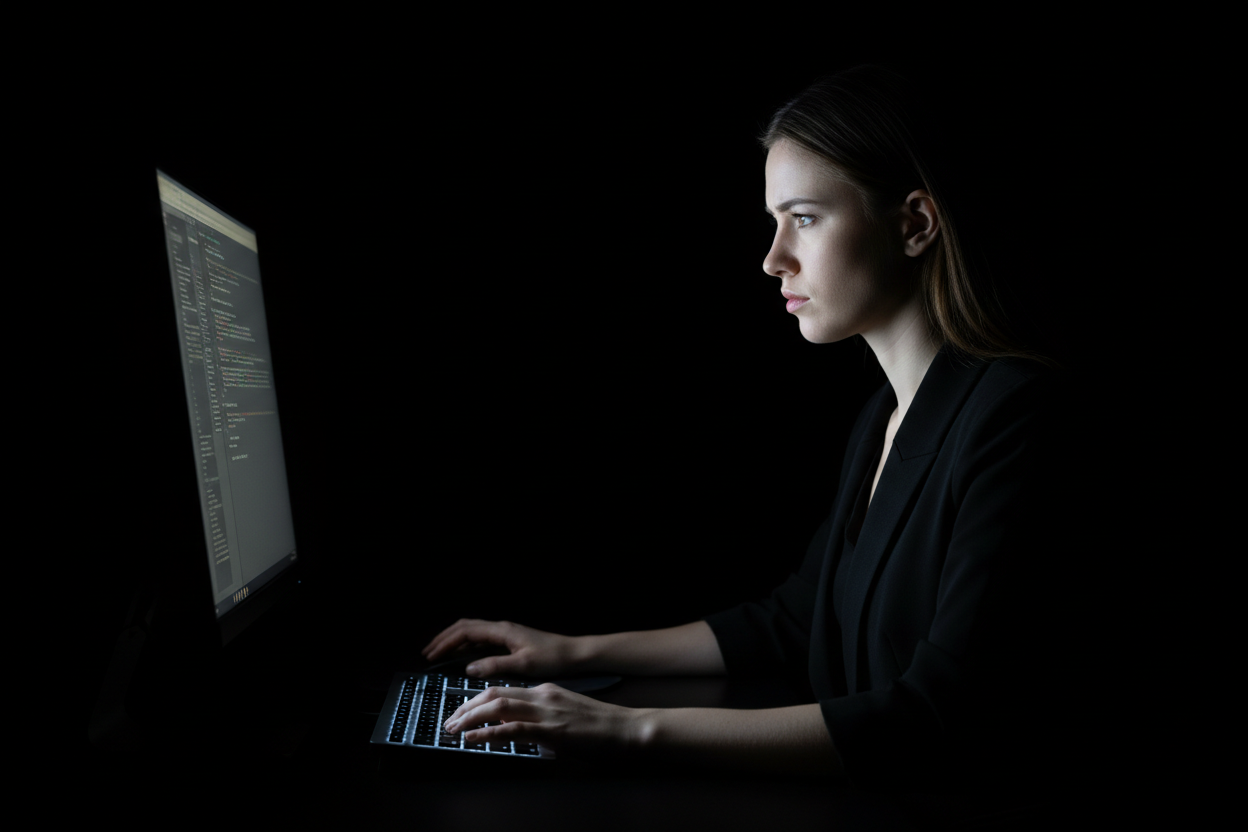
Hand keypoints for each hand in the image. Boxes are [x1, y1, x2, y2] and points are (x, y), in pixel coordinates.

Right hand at [421, 619, 580, 677]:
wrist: (574, 654)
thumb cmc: (552, 658)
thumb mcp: (523, 665)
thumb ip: (495, 665)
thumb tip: (468, 667)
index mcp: (502, 631)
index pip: (465, 631)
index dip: (445, 643)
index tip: (431, 655)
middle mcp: (501, 628)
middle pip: (464, 626)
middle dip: (444, 638)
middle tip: (428, 653)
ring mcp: (505, 633)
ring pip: (472, 630)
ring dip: (454, 640)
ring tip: (439, 653)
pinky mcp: (510, 640)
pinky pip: (481, 638)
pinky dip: (466, 644)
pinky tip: (462, 655)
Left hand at [442, 682, 643, 756]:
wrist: (626, 729)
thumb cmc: (601, 727)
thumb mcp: (567, 717)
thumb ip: (544, 721)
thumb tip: (525, 735)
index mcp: (545, 691)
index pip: (502, 690)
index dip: (476, 700)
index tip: (461, 711)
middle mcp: (542, 695)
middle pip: (493, 693)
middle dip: (466, 706)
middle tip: (449, 720)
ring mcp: (546, 711)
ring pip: (497, 706)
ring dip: (470, 717)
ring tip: (454, 728)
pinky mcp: (551, 729)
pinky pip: (512, 729)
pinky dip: (487, 733)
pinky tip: (473, 738)